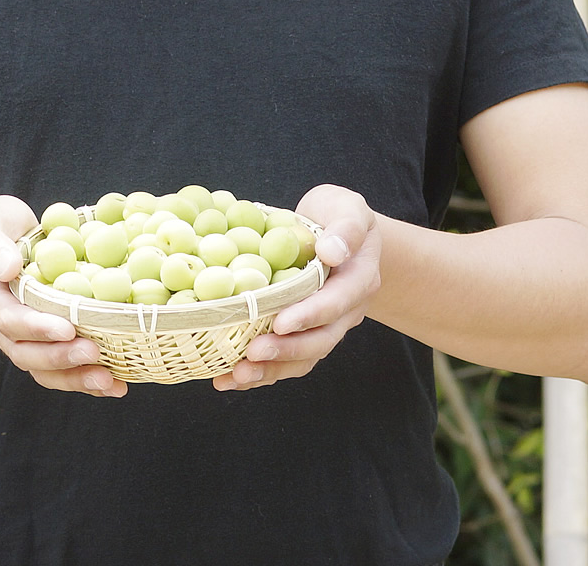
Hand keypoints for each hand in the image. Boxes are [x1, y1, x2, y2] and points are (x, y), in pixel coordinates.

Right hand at [0, 195, 126, 397]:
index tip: (67, 328)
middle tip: (94, 353)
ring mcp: (17, 338)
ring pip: (41, 369)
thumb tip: (7, 267)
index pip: (7, 318)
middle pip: (24, 352)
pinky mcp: (39, 342)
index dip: (36, 327)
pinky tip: (113, 383)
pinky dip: (82, 378)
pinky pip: (56, 368)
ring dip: (74, 378)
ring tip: (109, 382)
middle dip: (60, 357)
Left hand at [213, 184, 380, 391]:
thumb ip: (347, 228)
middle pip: (320, 340)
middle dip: (286, 351)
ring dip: (271, 370)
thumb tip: (331, 252)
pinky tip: (229, 379)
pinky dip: (262, 371)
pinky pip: (288, 359)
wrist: (343, 236)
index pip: (335, 302)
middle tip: (252, 354)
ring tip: (236, 376)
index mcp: (358, 280)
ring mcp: (327, 326)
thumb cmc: (340, 215)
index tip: (280, 323)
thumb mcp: (349, 209)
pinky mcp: (306, 333)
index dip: (309, 315)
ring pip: (304, 358)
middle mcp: (346, 310)